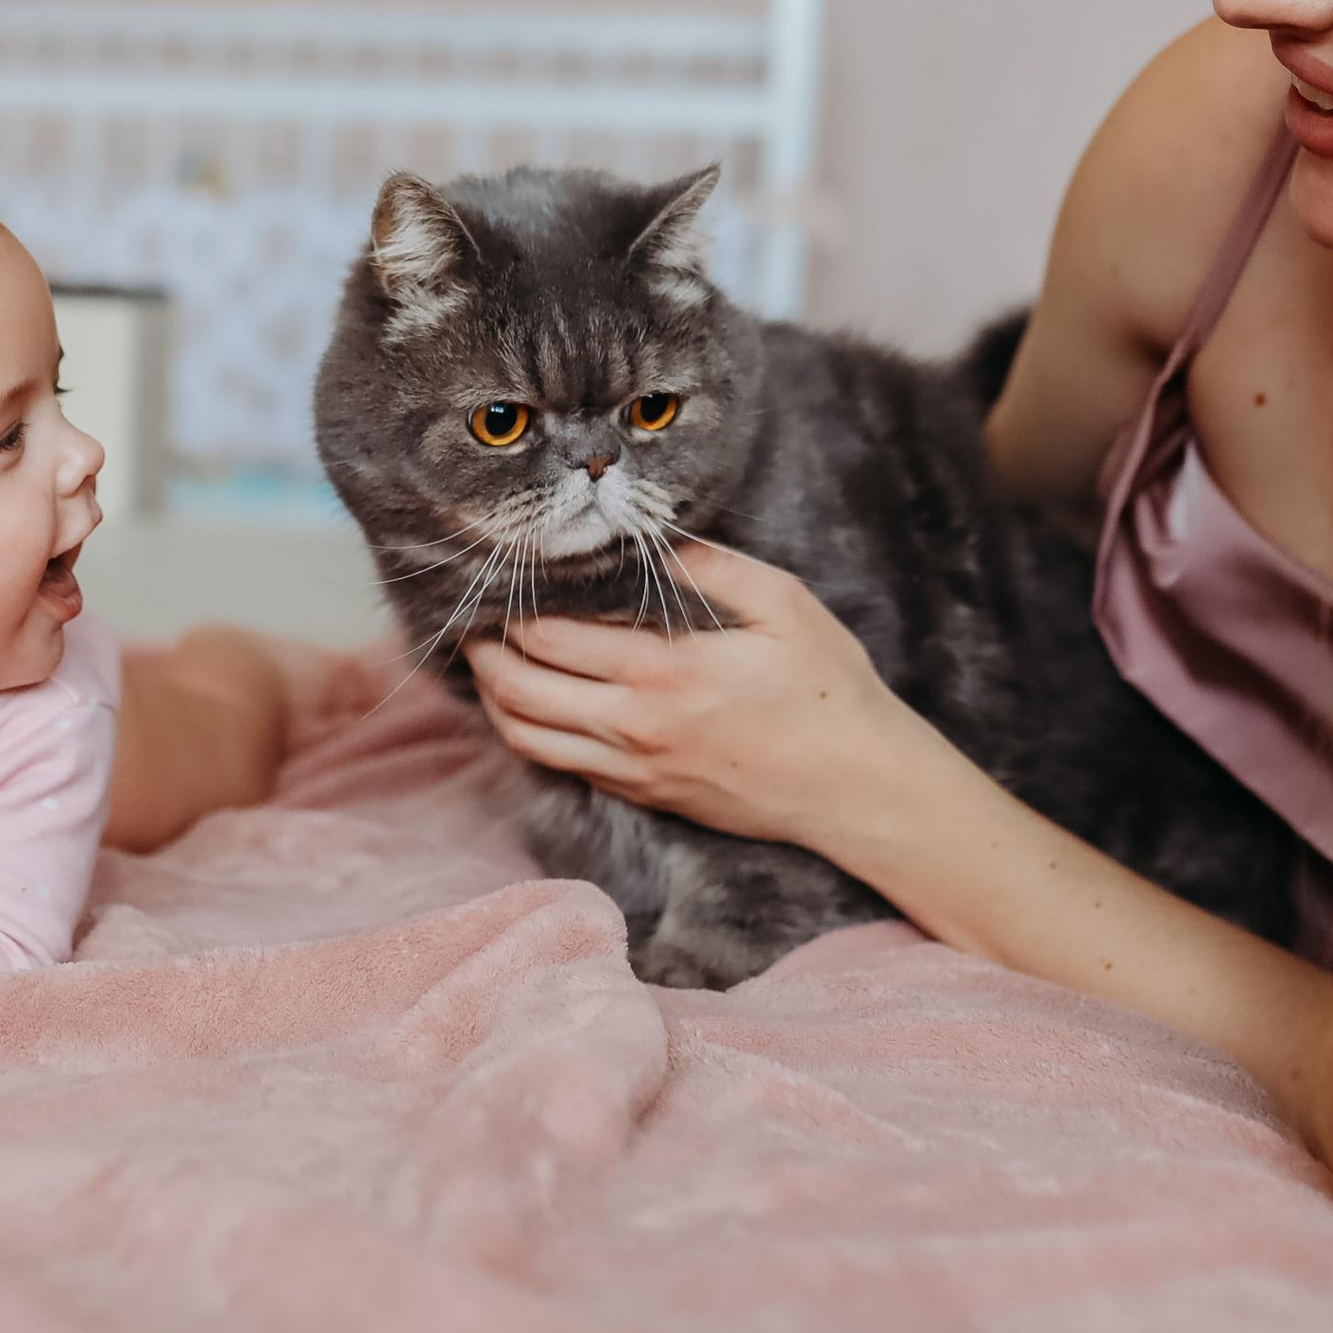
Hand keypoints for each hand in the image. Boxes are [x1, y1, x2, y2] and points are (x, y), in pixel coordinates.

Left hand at [463, 542, 964, 853]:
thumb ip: (708, 567)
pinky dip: (530, 732)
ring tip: (489, 660)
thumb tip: (647, 538)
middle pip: (517, 691)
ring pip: (526, 738)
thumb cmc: (829, 690)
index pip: (548, 639)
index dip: (509, 609)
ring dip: (494, 698)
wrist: (858, 790)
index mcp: (665, 671)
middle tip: (474, 620)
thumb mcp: (783, 605)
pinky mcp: (642, 795)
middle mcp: (635, 727)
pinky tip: (533, 701)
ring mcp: (634, 769)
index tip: (500, 580)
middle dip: (482, 653)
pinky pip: (560, 765)